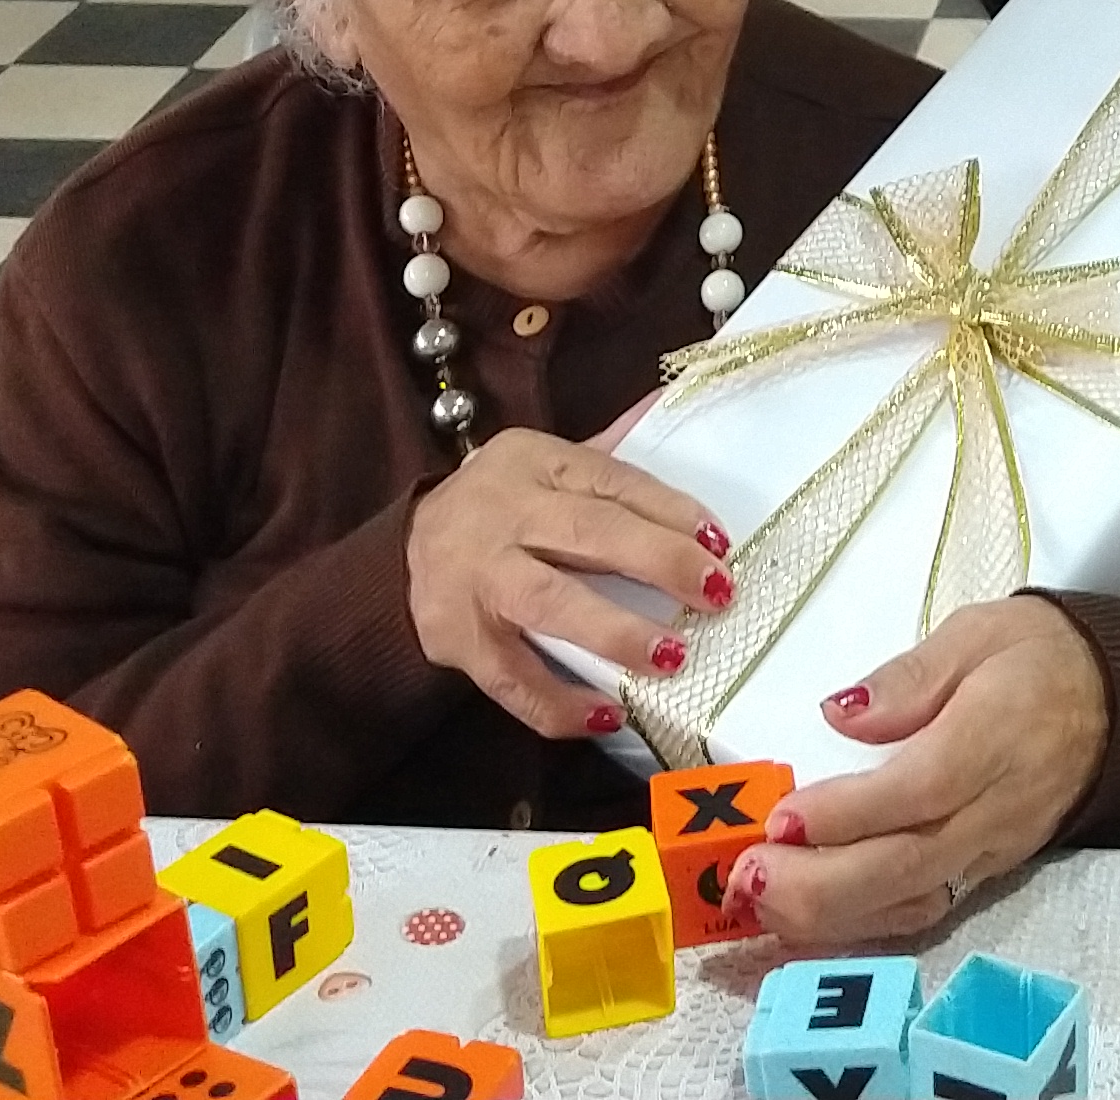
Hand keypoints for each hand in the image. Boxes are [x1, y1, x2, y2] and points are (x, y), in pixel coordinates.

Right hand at [403, 427, 731, 738]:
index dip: (668, 509)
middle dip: (657, 560)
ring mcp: (475, 578)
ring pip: (547, 602)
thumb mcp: (543, 465)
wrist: (400, 554)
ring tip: (671, 656)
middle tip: (717, 592)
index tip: (719, 540)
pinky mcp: (456, 637)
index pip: (610, 480)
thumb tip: (670, 407)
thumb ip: (606, 457)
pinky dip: (559, 702)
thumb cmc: (499, 509)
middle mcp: (500, 513)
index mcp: (531, 462)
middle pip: (586, 533)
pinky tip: (607, 714)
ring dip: (613, 631)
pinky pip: (511, 677)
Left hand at [736, 598, 1110, 946]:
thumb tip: (842, 715)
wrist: (1119, 705)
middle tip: (751, 876)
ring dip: (831, 915)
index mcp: (997, 735)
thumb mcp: (978, 632)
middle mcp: (996, 808)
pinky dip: (860, 926)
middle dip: (822, 883)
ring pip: (913, 902)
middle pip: (910, 864)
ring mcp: (992, 850)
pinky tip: (804, 921)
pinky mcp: (984, 874)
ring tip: (760, 903)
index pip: (920, 790)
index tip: (782, 818)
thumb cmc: (1040, 657)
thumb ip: (910, 676)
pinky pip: (922, 911)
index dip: (848, 814)